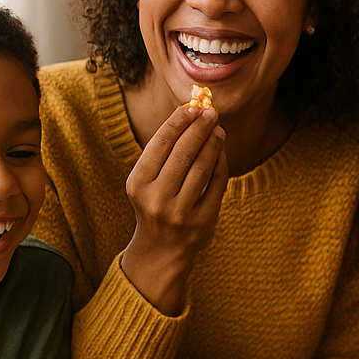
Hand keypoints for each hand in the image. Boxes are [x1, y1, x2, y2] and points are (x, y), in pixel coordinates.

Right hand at [122, 104, 228, 312]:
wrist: (160, 251)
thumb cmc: (153, 204)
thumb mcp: (146, 181)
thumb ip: (163, 152)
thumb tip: (190, 113)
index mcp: (138, 184)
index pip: (160, 144)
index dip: (178, 122)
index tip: (192, 107)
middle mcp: (157, 198)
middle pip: (184, 153)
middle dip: (200, 128)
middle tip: (212, 112)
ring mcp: (180, 212)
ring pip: (202, 168)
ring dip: (213, 144)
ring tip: (218, 129)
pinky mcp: (202, 222)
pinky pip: (216, 185)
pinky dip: (220, 164)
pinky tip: (221, 151)